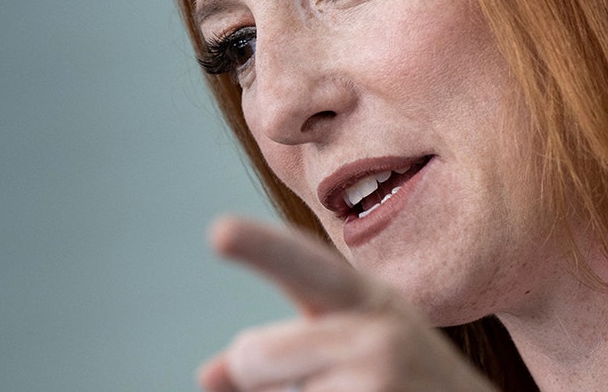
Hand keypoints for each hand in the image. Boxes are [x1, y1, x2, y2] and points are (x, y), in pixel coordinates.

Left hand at [197, 216, 498, 390]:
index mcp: (365, 299)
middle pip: (261, 354)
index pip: (307, 268)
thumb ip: (282, 346)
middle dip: (253, 365)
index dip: (262, 248)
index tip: (218, 231)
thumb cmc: (398, 378)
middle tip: (261, 362)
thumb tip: (209, 373)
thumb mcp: (348, 345)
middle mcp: (377, 335)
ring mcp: (380, 382)